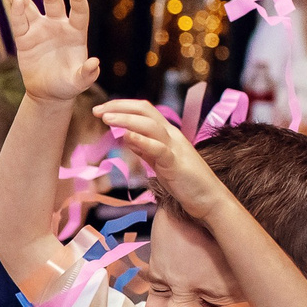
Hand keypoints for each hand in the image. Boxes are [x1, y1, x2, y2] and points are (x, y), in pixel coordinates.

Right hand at [0, 0, 100, 102]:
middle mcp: (58, 26)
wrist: (48, 94)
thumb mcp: (79, 82)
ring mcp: (40, 30)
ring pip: (29, 7)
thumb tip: (94, 63)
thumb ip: (87, 74)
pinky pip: (19, 23)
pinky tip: (11, 1)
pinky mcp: (24, 39)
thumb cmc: (68, 85)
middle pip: (52, 1)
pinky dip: (15, 12)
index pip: (79, 11)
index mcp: (76, 32)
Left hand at [94, 99, 229, 222]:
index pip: (143, 111)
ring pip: (150, 125)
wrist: (210, 200)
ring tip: (106, 118)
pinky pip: (158, 148)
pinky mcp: (176, 163)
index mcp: (167, 134)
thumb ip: (145, 149)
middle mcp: (171, 135)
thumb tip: (127, 137)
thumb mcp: (160, 162)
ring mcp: (175, 148)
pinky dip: (142, 140)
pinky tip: (126, 137)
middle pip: (145, 110)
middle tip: (97, 110)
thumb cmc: (186, 183)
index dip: (121, 107)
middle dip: (119, 106)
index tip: (100, 110)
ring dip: (126, 119)